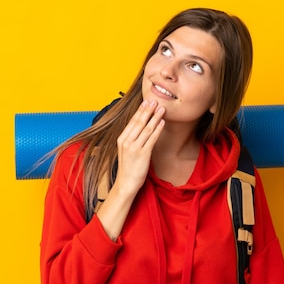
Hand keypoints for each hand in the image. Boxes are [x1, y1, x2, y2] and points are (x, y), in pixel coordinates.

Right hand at [96, 100, 164, 239]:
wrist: (126, 183)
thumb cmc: (128, 167)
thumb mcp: (126, 150)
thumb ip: (131, 139)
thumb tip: (140, 127)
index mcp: (121, 139)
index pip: (132, 121)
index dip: (140, 111)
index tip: (146, 102)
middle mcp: (126, 141)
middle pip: (138, 122)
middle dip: (148, 110)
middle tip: (155, 101)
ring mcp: (134, 147)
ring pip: (146, 128)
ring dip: (155, 117)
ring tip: (162, 109)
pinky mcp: (142, 154)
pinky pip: (151, 138)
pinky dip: (157, 129)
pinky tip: (162, 123)